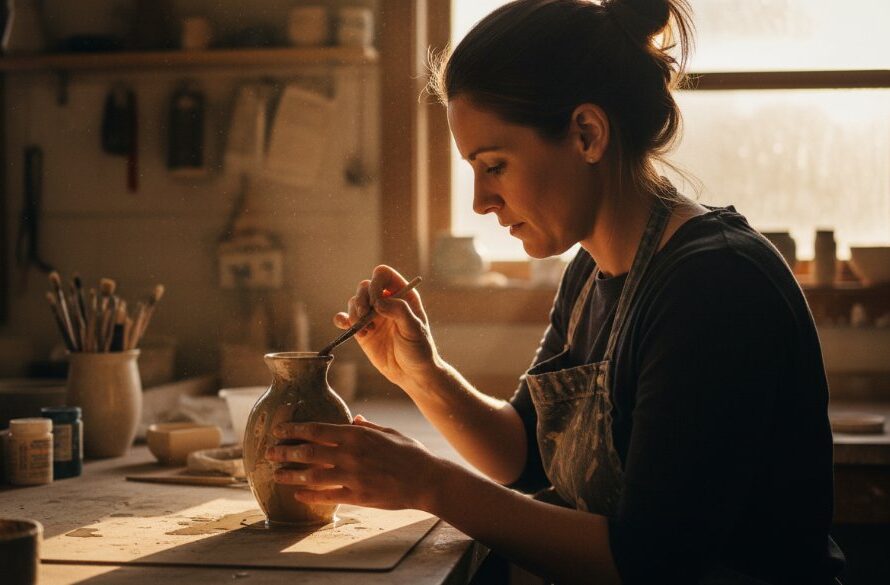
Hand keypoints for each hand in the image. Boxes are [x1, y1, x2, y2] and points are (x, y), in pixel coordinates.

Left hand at [264, 415, 443, 511]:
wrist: (427, 480)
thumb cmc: (410, 453)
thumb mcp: (389, 433)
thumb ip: (367, 427)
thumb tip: (353, 419)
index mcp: (357, 435)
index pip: (317, 429)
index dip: (294, 430)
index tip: (279, 430)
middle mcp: (351, 455)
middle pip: (308, 452)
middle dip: (285, 451)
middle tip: (269, 452)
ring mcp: (353, 477)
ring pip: (312, 476)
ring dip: (291, 475)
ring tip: (276, 475)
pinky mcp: (357, 496)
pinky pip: (327, 496)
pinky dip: (310, 495)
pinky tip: (298, 495)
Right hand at [334, 265, 440, 388]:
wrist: (412, 374)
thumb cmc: (419, 350)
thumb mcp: (414, 329)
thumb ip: (399, 311)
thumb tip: (379, 301)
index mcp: (402, 295)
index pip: (383, 275)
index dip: (376, 284)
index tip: (376, 302)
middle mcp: (386, 301)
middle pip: (365, 286)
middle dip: (362, 300)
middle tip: (366, 317)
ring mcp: (373, 315)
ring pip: (354, 301)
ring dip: (355, 314)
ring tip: (366, 331)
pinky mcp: (362, 330)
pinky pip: (346, 317)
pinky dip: (342, 319)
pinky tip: (346, 325)